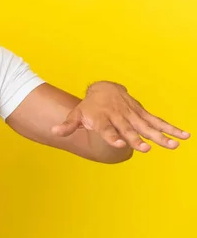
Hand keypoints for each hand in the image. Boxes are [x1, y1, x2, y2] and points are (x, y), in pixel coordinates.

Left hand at [51, 81, 189, 152]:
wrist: (103, 88)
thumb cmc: (89, 107)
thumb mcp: (76, 115)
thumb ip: (67, 125)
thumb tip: (53, 132)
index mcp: (103, 120)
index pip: (107, 129)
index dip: (112, 137)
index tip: (119, 144)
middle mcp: (119, 117)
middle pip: (129, 130)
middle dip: (137, 139)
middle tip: (145, 149)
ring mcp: (132, 115)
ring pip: (147, 126)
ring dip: (160, 135)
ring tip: (173, 145)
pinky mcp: (142, 113)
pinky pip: (157, 121)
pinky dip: (170, 128)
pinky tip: (184, 135)